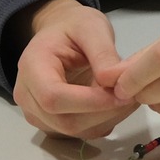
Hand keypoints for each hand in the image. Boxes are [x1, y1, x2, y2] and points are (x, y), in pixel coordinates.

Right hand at [11, 0, 138, 138]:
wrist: (60, 32)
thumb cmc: (73, 27)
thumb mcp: (91, 27)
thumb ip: (102, 52)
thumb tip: (112, 81)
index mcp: (31, 67)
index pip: (53, 97)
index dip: (89, 102)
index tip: (121, 94)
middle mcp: (27, 95)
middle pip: (64, 121)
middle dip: (103, 113)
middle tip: (132, 96)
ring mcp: (37, 113)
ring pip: (75, 131)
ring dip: (107, 119)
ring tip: (128, 98)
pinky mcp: (52, 124)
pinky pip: (80, 132)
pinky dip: (103, 122)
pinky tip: (116, 104)